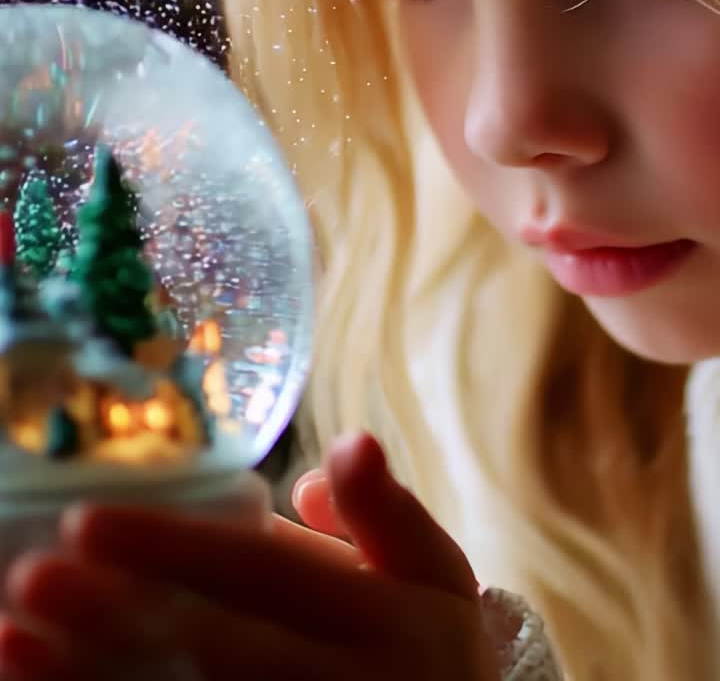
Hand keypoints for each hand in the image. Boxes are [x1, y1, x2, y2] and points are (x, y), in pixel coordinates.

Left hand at [0, 433, 502, 680]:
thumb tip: (347, 444)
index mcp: (373, 618)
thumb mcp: (434, 575)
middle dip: (111, 616)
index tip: (86, 519)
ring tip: (10, 642)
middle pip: (206, 650)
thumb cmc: (425, 647)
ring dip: (86, 679)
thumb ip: (388, 512)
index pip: (259, 573)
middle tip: (31, 577)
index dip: (172, 547)